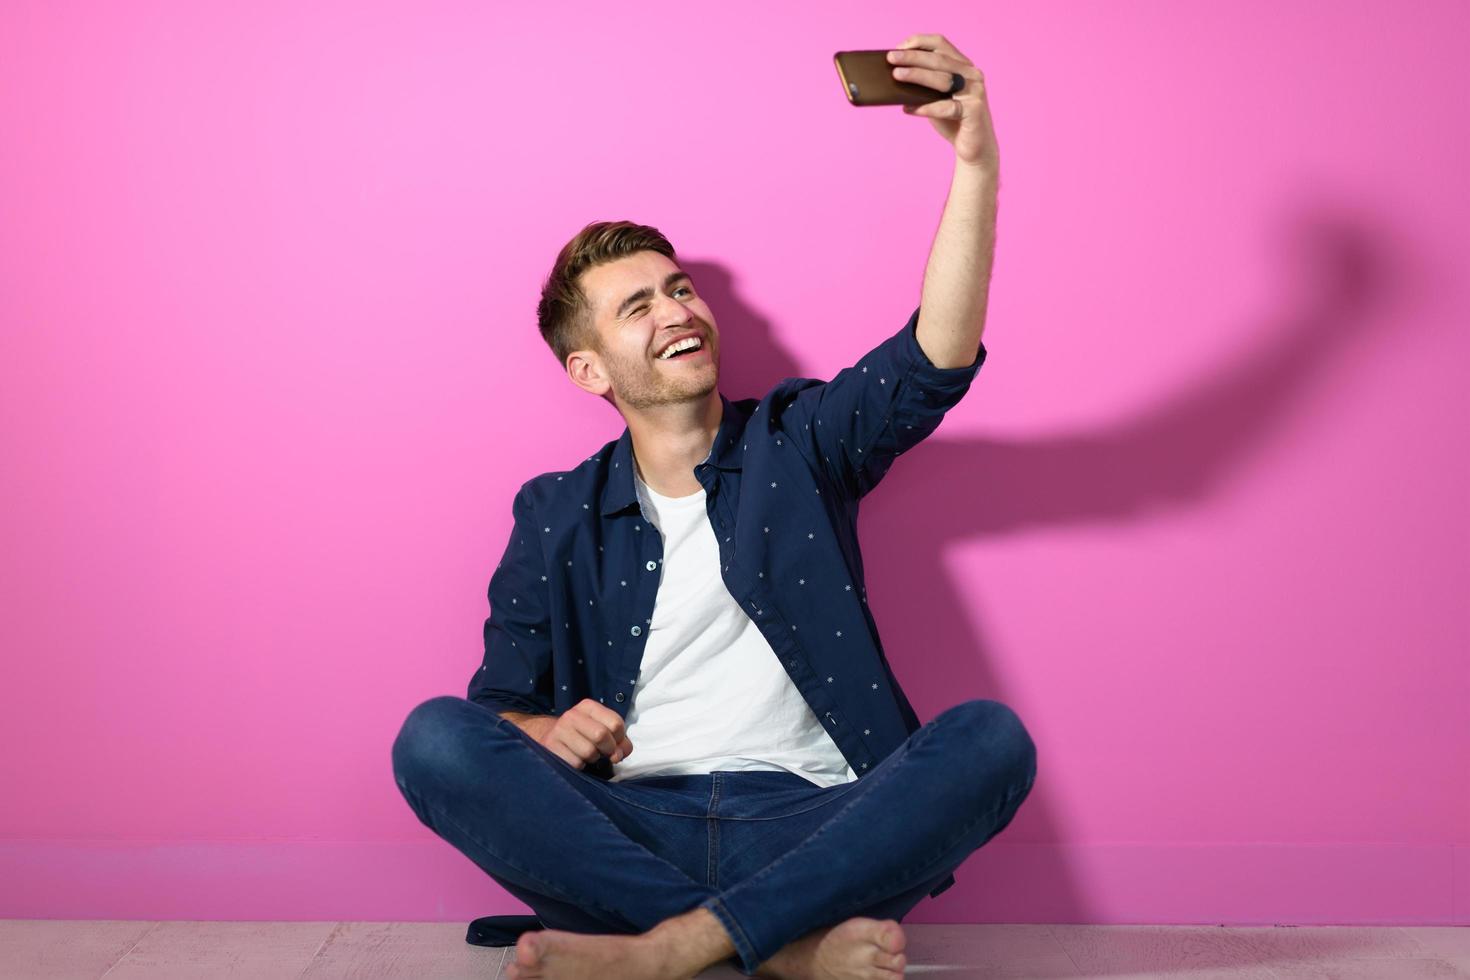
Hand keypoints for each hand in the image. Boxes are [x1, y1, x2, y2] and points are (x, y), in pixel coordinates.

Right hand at [539, 698, 634, 769]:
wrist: (547, 736)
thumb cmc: (581, 735)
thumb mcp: (601, 728)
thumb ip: (618, 740)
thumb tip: (620, 754)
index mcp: (588, 707)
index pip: (615, 723)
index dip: (620, 739)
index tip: (615, 744)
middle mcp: (572, 715)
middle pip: (601, 735)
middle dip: (608, 750)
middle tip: (603, 752)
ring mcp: (559, 730)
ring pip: (589, 752)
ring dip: (592, 759)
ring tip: (585, 753)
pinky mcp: (551, 747)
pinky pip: (576, 763)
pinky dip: (580, 766)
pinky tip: (574, 758)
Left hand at [888, 33, 997, 171]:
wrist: (975, 147)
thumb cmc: (952, 121)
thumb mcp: (935, 99)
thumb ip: (922, 86)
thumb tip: (893, 78)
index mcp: (962, 65)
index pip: (940, 43)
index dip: (919, 42)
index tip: (898, 47)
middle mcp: (972, 74)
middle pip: (939, 59)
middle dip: (912, 57)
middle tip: (891, 58)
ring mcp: (975, 91)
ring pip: (943, 80)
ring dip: (917, 75)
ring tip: (897, 75)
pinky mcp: (974, 110)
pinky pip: (946, 107)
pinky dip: (926, 108)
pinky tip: (909, 110)